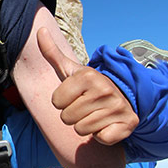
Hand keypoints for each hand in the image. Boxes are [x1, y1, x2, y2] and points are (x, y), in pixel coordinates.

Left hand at [37, 28, 138, 145]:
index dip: (62, 102)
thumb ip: (52, 53)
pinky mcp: (128, 124)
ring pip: (81, 129)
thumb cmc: (87, 88)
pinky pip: (101, 138)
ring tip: (96, 115)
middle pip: (66, 118)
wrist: (121, 100)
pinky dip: (102, 135)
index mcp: (88, 75)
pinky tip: (107, 124)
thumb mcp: (70, 71)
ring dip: (86, 126)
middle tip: (86, 107)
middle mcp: (104, 89)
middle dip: (73, 116)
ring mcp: (118, 107)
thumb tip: (40, 30)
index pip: (56, 102)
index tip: (75, 96)